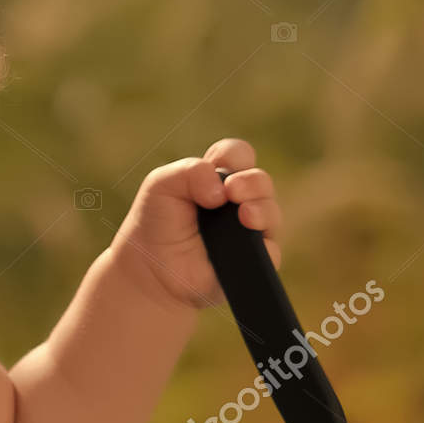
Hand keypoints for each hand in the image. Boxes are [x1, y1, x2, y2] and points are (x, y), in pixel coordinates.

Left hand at [107, 138, 282, 310]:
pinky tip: (248, 243)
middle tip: (232, 190)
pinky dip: (263, 245)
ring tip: (245, 215)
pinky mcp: (254, 259)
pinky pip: (271, 250)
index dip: (234, 155)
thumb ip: (190, 172)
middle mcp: (238, 200)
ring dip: (262, 209)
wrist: (152, 268)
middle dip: (252, 182)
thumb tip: (223, 189)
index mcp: (217, 177)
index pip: (239, 155)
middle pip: (261, 180)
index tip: (218, 165)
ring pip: (270, 212)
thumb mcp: (161, 185)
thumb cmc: (157, 222)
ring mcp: (248, 229)